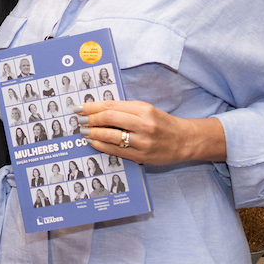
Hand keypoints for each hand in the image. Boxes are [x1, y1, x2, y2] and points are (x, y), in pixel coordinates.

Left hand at [79, 100, 224, 165]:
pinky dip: (101, 146)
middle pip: (109, 119)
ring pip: (110, 136)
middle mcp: (144, 125)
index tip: (79, 107)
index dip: (92, 107)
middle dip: (90, 119)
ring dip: (92, 134)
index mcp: (144, 110)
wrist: (184, 141)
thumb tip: (97, 110)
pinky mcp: (141, 157)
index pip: (111, 106)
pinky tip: (93, 142)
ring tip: (83, 132)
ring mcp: (142, 142)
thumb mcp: (146, 109)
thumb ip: (124, 109)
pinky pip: (116, 151)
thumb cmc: (162, 123)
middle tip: (79, 120)